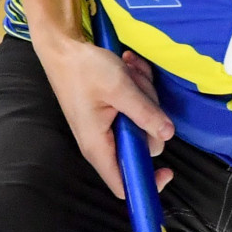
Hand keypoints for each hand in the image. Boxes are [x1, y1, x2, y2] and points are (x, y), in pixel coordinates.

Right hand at [36, 38, 174, 197]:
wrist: (63, 47)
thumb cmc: (83, 68)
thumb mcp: (120, 88)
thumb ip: (145, 113)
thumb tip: (168, 134)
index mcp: (98, 146)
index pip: (123, 185)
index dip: (147, 183)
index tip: (168, 170)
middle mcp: (103, 142)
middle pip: (143, 147)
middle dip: (150, 117)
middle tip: (139, 89)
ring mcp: (108, 128)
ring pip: (144, 124)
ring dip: (145, 95)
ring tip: (130, 72)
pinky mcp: (113, 114)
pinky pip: (137, 109)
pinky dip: (139, 89)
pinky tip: (129, 69)